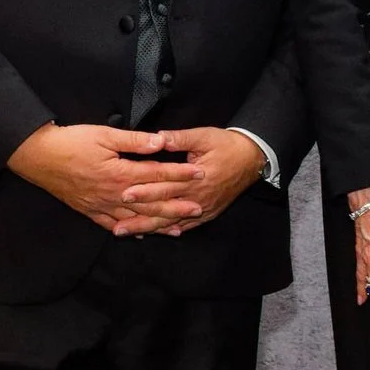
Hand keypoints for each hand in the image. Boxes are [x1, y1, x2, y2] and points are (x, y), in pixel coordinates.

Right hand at [8, 121, 185, 234]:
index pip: (157, 175)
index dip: (180, 174)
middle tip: (199, 207)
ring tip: (178, 228)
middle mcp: (113, 194)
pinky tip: (141, 233)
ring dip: (157, 223)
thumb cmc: (70, 142)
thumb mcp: (104, 135)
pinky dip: (129, 229)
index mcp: (120, 174)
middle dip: (177, 205)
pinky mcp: (88, 210)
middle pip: (151, 203)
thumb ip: (134, 141)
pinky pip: (112, 224)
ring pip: (135, 218)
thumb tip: (162, 142)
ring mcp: (100, 205)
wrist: (36, 156)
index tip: (200, 173)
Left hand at [121, 127, 265, 235]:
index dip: (143, 191)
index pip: (164, 187)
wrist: (252, 158)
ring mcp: (203, 207)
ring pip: (172, 222)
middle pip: (164, 210)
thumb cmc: (227, 145)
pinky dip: (170, 230)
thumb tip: (158, 137)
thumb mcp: (204, 136)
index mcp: (194, 178)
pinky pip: (187, 225)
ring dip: (149, 228)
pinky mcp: (208, 211)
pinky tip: (155, 233)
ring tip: (128, 233)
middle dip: (140, 219)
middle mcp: (197, 197)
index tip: (123, 195)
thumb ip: (180, 139)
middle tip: (117, 227)